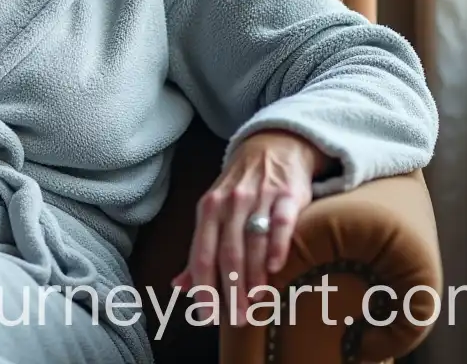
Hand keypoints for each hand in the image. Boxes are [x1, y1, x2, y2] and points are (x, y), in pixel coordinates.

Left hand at [171, 130, 328, 325]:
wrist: (272, 147)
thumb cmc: (239, 188)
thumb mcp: (213, 212)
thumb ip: (200, 249)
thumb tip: (179, 286)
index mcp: (208, 209)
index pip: (202, 254)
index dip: (203, 287)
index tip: (208, 316)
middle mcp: (230, 203)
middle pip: (227, 253)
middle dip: (231, 290)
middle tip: (237, 318)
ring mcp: (259, 197)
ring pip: (252, 242)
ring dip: (254, 277)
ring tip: (256, 304)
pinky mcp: (287, 195)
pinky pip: (281, 222)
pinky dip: (277, 246)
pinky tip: (275, 268)